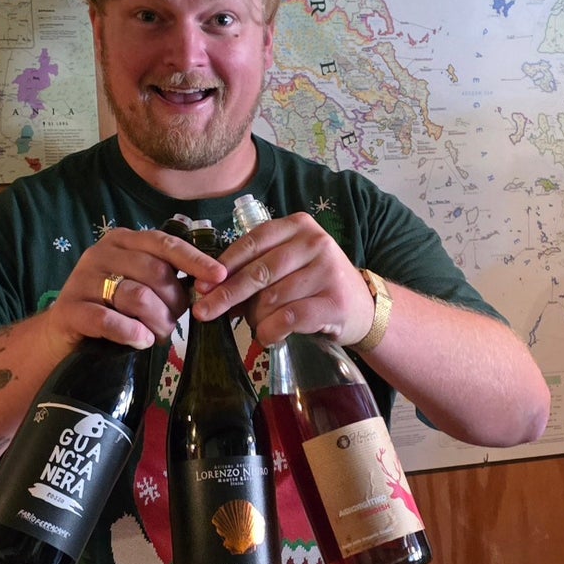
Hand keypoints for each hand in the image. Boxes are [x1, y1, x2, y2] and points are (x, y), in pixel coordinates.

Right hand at [49, 226, 227, 349]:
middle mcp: (101, 253)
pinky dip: (131, 332)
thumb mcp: (139, 286)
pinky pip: (109, 319)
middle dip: (174, 303)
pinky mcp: (70, 309)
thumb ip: (165, 279)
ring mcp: (82, 279)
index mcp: (122, 241)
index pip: (165, 243)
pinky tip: (141, 341)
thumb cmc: (111, 311)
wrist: (63, 338)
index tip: (219, 276)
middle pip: (154, 272)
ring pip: (136, 295)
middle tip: (174, 324)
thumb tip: (209, 284)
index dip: (194, 260)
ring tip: (157, 336)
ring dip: (156, 322)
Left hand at [191, 212, 374, 344]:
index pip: (252, 243)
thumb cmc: (315, 285)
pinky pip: (288, 318)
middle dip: (227, 295)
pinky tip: (267, 338)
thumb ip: (256, 270)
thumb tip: (210, 291)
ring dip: (255, 319)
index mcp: (298, 226)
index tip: (201, 286)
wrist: (363, 307)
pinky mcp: (334, 301)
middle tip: (204, 312)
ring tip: (256, 326)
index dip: (223, 267)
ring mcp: (327, 271)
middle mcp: (315, 242)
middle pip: (258, 272)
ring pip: (271, 298)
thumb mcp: (289, 265)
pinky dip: (271, 332)